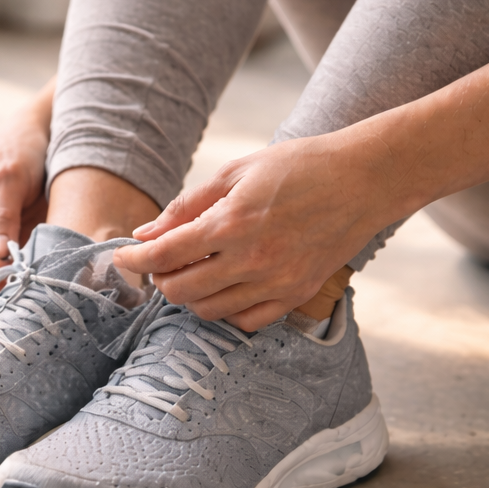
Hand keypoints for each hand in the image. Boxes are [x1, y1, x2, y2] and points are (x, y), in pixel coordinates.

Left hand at [112, 131, 395, 329]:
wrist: (364, 180)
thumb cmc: (300, 166)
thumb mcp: (237, 172)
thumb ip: (188, 205)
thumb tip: (147, 233)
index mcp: (232, 223)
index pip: (165, 255)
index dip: (136, 259)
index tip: (124, 255)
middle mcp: (252, 260)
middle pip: (181, 290)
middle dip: (160, 279)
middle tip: (159, 263)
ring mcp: (276, 283)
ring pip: (210, 311)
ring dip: (190, 295)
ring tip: (190, 272)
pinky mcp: (296, 295)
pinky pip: (247, 321)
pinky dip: (226, 310)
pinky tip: (224, 288)